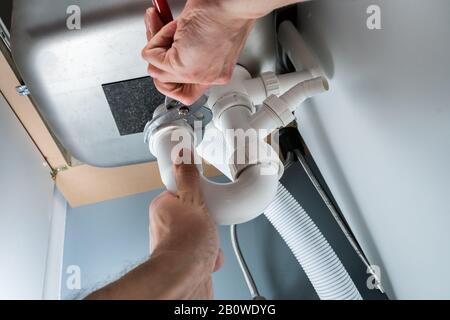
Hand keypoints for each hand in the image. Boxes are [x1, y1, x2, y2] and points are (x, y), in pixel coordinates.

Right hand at [142, 0, 255, 104]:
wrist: (233, 3)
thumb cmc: (227, 9)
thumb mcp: (206, 36)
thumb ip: (188, 49)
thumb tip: (162, 49)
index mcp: (215, 72)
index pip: (184, 90)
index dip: (170, 72)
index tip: (169, 52)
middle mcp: (206, 77)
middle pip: (166, 83)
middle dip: (159, 57)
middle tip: (164, 35)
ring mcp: (195, 75)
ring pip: (156, 71)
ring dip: (158, 45)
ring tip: (174, 29)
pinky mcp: (182, 67)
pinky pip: (151, 56)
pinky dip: (157, 37)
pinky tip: (174, 27)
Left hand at [149, 151, 223, 298]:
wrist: (185, 279)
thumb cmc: (185, 244)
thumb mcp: (193, 201)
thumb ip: (189, 178)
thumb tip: (182, 155)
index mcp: (163, 207)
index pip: (182, 191)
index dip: (196, 193)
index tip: (204, 195)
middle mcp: (166, 226)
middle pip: (194, 212)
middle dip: (207, 218)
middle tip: (209, 221)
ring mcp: (176, 244)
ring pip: (201, 233)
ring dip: (211, 237)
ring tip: (210, 240)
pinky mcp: (186, 260)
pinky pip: (204, 251)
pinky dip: (212, 254)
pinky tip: (211, 256)